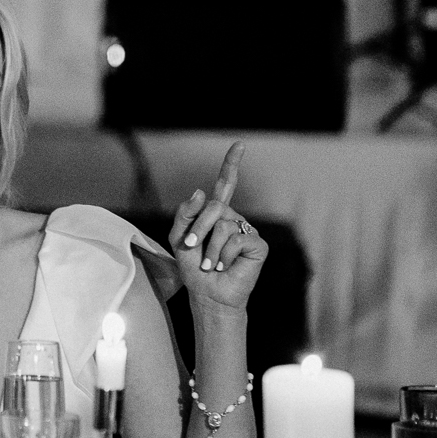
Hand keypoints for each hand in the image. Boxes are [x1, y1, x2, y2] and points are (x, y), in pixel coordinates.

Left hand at [169, 142, 267, 314]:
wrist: (207, 293)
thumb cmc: (194, 267)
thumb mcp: (179, 238)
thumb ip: (185, 214)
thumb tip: (202, 191)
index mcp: (216, 214)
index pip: (225, 184)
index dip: (231, 164)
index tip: (239, 144)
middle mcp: (234, 218)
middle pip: (214, 206)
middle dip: (198, 229)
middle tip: (193, 248)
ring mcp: (247, 230)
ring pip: (222, 225)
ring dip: (209, 249)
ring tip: (212, 264)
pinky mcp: (257, 244)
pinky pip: (235, 240)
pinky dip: (223, 256)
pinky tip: (225, 266)